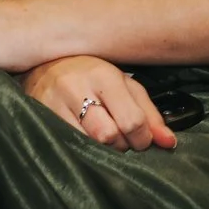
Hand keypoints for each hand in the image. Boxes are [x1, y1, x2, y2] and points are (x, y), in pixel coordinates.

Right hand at [21, 55, 175, 151]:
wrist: (41, 61)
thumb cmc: (89, 73)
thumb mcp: (124, 85)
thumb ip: (149, 113)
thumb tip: (169, 142)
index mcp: (103, 76)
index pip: (132, 121)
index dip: (143, 138)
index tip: (141, 139)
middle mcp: (76, 87)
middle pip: (109, 136)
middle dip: (121, 144)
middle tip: (121, 138)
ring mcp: (54, 102)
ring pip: (88, 143)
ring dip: (101, 147)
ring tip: (101, 135)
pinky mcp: (40, 115)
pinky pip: (68, 143)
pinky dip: (82, 146)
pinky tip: (84, 135)